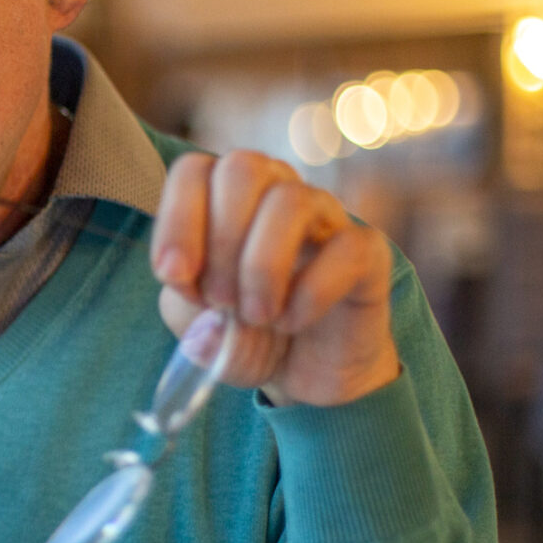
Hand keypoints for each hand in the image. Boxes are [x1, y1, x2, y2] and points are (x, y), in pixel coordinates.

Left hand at [149, 151, 399, 406]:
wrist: (303, 373)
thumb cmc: (244, 334)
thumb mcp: (198, 330)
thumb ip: (189, 321)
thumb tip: (208, 326)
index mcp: (224, 198)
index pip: (194, 169)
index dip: (177, 221)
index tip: (175, 277)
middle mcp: (275, 192)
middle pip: (243, 169)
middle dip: (220, 241)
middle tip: (219, 300)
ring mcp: (325, 217)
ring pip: (291, 201)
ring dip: (261, 267)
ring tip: (256, 317)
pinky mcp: (367, 252)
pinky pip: (346, 248)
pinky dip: (310, 294)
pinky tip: (293, 322)